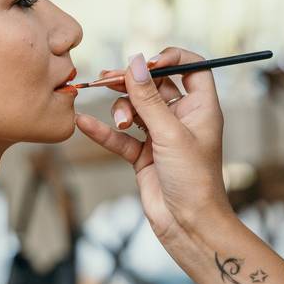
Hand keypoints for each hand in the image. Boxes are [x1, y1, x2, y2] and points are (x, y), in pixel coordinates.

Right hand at [75, 47, 231, 242]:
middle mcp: (181, 118)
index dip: (170, 59)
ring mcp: (161, 136)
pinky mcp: (143, 155)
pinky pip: (120, 136)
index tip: (147, 62)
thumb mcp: (169, 133)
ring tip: (119, 122)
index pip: (191, 68)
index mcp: (200, 108)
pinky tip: (83, 123)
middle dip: (131, 82)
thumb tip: (135, 62)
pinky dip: (103, 131)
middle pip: (154, 86)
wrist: (188, 224)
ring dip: (121, 109)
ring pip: (134, 109)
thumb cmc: (194, 180)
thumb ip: (148, 98)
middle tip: (109, 78)